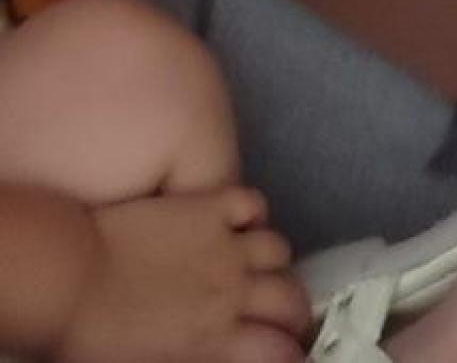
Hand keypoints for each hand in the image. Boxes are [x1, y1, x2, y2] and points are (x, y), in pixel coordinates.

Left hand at [57, 190, 306, 362]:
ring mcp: (223, 242)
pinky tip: (241, 226)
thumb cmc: (95, 339)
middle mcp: (231, 289)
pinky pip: (252, 201)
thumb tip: (221, 355)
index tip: (288, 356)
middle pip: (291, 298)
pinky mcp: (207, 206)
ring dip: (276, 265)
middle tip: (286, 320)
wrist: (69, 279)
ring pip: (278, 248)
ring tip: (263, 272)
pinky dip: (255, 214)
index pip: (280, 350)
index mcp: (216, 339)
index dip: (291, 355)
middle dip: (296, 313)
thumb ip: (199, 360)